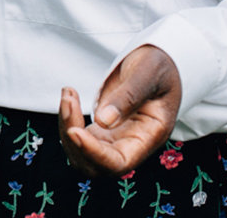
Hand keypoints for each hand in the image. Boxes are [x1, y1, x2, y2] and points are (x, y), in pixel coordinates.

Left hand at [58, 45, 182, 176]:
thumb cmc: (159, 65)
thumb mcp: (148, 74)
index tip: (75, 131)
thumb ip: (128, 97)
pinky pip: (80, 138)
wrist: (158, 61)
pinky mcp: (103, 131)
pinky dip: (68, 120)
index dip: (94, 153)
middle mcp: (132, 145)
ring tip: (68, 94)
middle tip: (68, 102)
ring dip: (68, 127)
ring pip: (83, 153)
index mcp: (150, 136)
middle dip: (74, 140)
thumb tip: (102, 121)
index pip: (119, 162)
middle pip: (96, 165)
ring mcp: (116, 139)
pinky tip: (70, 95)